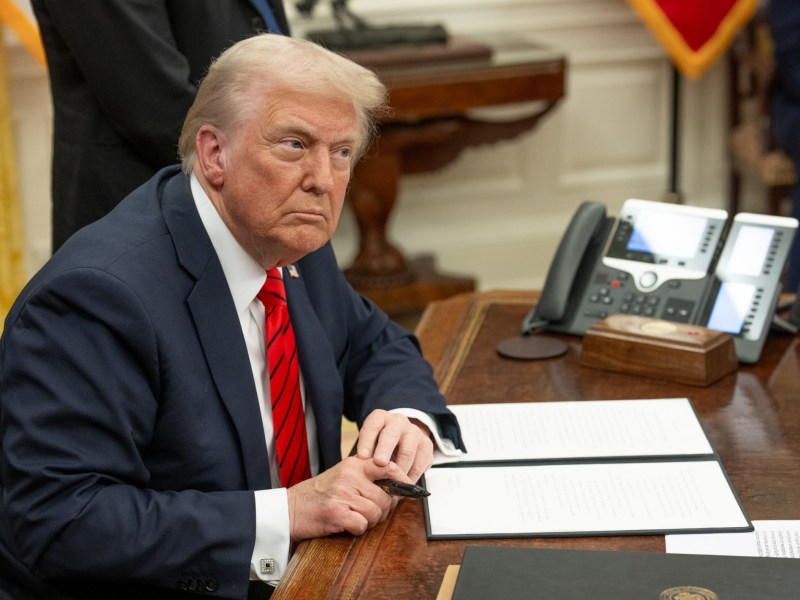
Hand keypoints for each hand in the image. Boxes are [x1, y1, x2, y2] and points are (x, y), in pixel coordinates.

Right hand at [287, 456, 407, 541]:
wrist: (290, 509)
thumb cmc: (320, 494)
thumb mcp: (343, 476)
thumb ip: (367, 477)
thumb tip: (399, 488)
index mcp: (353, 464)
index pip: (387, 466)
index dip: (403, 479)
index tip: (410, 490)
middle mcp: (349, 476)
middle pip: (385, 497)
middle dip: (382, 510)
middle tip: (368, 512)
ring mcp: (342, 494)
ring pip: (376, 513)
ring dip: (369, 521)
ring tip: (354, 517)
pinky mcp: (336, 513)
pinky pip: (362, 526)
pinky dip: (357, 530)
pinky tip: (346, 524)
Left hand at [356, 409, 433, 483]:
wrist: (401, 438)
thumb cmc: (379, 443)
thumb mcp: (368, 442)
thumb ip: (365, 453)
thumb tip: (363, 470)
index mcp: (380, 418)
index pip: (372, 426)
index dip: (367, 441)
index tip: (362, 456)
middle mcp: (398, 422)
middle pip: (392, 434)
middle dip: (385, 449)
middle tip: (379, 463)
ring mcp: (415, 432)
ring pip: (408, 451)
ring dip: (399, 468)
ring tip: (391, 481)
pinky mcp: (426, 445)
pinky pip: (420, 463)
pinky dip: (411, 476)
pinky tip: (403, 483)